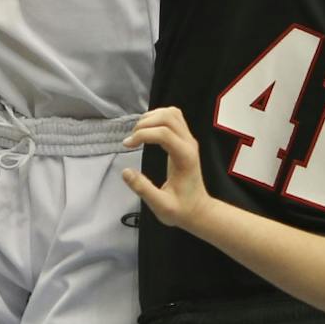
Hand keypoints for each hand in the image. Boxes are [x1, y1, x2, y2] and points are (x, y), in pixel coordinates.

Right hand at [120, 106, 210, 231]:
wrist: (199, 210)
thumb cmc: (181, 210)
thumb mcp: (161, 206)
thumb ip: (143, 189)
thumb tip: (125, 172)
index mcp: (184, 158)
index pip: (164, 133)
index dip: (142, 134)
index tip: (127, 145)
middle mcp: (189, 144)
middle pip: (168, 117)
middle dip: (145, 123)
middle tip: (132, 139)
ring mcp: (189, 140)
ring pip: (172, 113)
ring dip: (151, 117)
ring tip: (138, 133)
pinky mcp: (186, 139)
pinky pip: (174, 117)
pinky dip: (158, 117)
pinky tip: (148, 130)